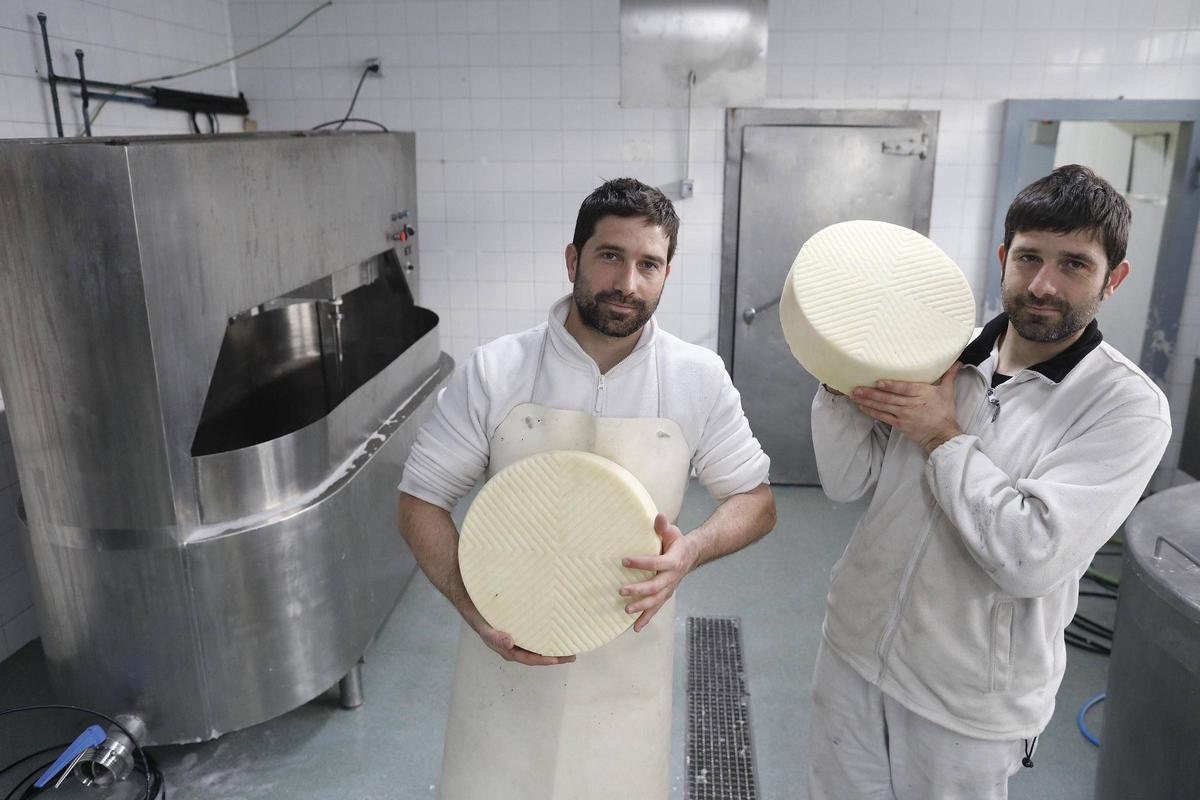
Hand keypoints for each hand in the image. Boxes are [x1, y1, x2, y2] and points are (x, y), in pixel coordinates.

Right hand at [476, 623, 575, 666]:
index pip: (530, 659)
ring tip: (569, 645)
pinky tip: (557, 632)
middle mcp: (518, 648)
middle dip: (555, 657)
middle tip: (572, 656)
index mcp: (511, 652)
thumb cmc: (483, 622)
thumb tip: (509, 643)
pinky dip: (548, 636)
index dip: (544, 660)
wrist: (478, 610)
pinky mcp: (524, 631)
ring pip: (540, 646)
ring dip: (554, 647)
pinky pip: (538, 636)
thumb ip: (496, 638)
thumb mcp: (487, 631)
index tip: (557, 659)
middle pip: (539, 655)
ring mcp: (522, 640)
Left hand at [619, 514, 697, 631]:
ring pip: (656, 601)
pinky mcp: (665, 595)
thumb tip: (659, 515)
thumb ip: (663, 527)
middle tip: (621, 590)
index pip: (656, 563)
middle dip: (638, 590)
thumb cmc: (677, 542)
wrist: (691, 556)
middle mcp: (672, 578)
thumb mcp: (672, 532)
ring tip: (626, 610)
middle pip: (655, 587)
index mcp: (673, 561)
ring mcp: (669, 589)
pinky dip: (646, 619)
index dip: (641, 563)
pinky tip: (636, 628)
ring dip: (641, 607)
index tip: (624, 560)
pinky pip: (656, 609)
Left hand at [851, 363, 963, 453]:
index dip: (891, 386)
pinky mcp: (899, 424)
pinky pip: (883, 417)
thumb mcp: (947, 392)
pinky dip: (872, 412)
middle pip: (889, 398)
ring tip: (855, 395)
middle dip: (871, 393)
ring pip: (883, 407)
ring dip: (868, 401)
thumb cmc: (944, 412)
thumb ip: (948, 376)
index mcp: (923, 394)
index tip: (878, 382)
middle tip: (857, 388)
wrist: (942, 435)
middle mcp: (911, 404)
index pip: (904, 388)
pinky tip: (862, 407)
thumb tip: (958, 362)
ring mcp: (904, 415)